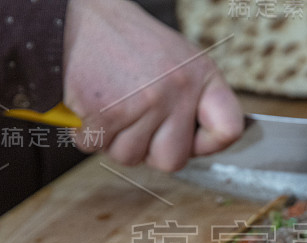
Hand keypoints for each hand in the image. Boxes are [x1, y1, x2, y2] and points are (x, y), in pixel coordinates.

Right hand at [62, 0, 242, 169]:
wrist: (78, 18)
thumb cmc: (127, 43)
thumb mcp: (177, 60)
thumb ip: (194, 100)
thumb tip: (201, 146)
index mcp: (201, 75)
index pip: (228, 130)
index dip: (207, 145)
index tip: (191, 140)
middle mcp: (178, 88)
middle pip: (173, 160)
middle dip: (150, 151)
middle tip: (137, 123)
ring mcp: (144, 102)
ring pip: (131, 158)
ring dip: (115, 141)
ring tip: (113, 106)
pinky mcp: (107, 112)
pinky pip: (97, 148)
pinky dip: (88, 134)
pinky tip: (93, 106)